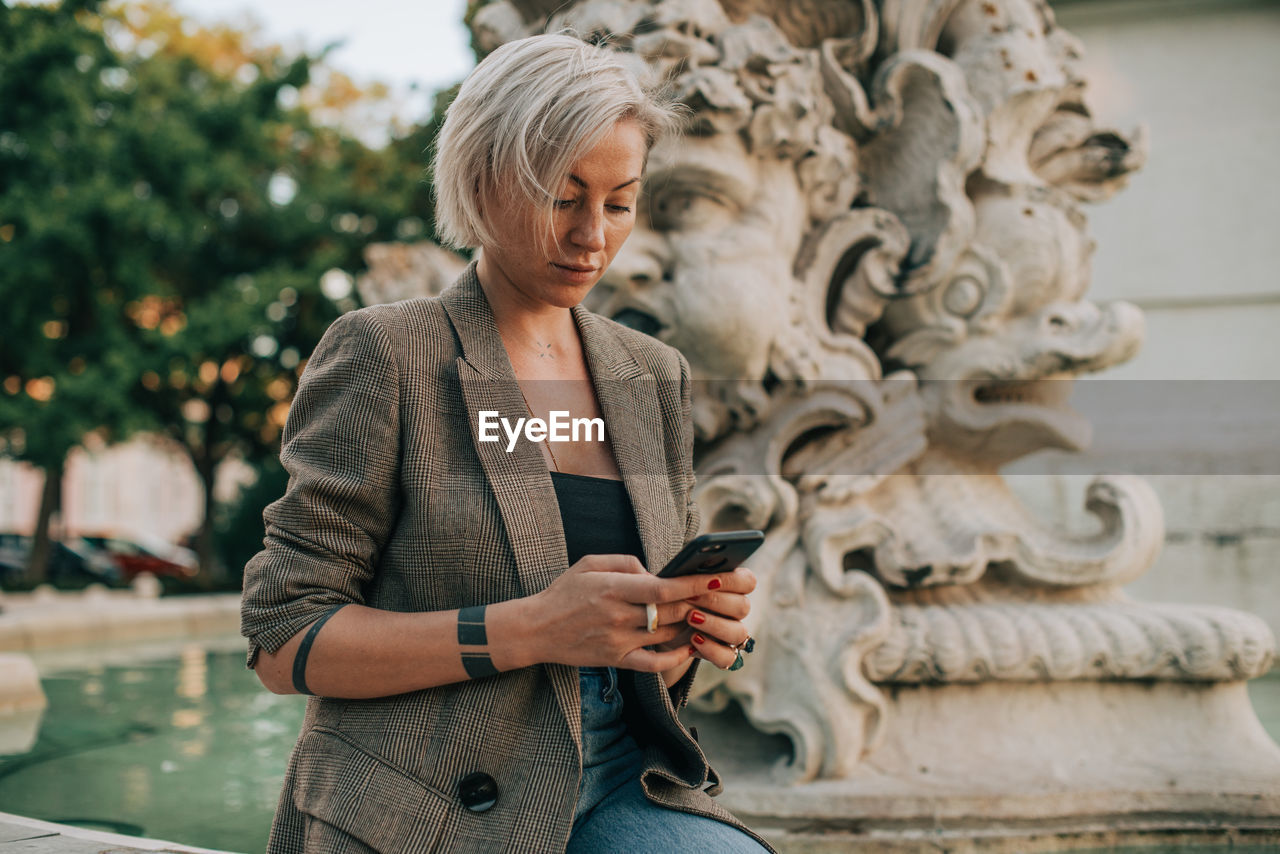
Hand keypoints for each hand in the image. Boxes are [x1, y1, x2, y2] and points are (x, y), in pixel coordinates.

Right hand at [527, 554, 736, 672]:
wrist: (536, 629)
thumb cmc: (565, 591)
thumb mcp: (590, 563)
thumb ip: (626, 563)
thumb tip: (656, 573)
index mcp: (612, 589)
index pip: (662, 588)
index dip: (692, 584)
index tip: (714, 579)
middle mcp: (618, 617)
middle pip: (670, 612)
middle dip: (699, 603)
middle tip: (721, 596)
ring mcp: (618, 642)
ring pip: (666, 635)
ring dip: (690, 626)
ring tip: (707, 616)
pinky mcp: (616, 661)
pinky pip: (653, 663)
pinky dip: (675, 657)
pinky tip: (689, 647)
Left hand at [676, 566, 754, 669]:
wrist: (658, 622)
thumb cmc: (667, 593)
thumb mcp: (670, 579)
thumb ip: (681, 573)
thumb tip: (682, 566)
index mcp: (731, 586)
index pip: (748, 581)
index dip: (734, 581)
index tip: (712, 581)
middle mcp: (735, 610)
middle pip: (743, 606)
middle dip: (716, 602)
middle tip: (690, 598)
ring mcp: (730, 633)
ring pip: (738, 632)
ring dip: (715, 625)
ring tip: (690, 618)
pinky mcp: (720, 653)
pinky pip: (728, 657)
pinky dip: (713, 650)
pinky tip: (694, 641)